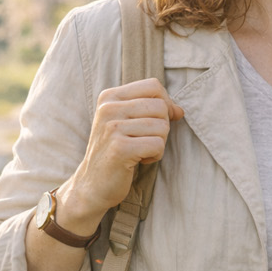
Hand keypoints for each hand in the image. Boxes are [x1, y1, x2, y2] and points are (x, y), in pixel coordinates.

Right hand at [57, 78, 183, 232]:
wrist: (92, 184)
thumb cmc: (114, 151)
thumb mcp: (125, 122)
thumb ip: (150, 110)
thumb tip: (180, 110)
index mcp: (109, 97)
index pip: (153, 86)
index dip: (165, 103)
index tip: (158, 122)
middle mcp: (108, 108)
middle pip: (160, 107)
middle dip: (162, 127)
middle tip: (145, 141)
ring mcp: (112, 128)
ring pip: (162, 126)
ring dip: (158, 143)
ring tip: (140, 151)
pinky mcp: (119, 148)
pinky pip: (158, 145)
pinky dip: (155, 156)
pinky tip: (139, 160)